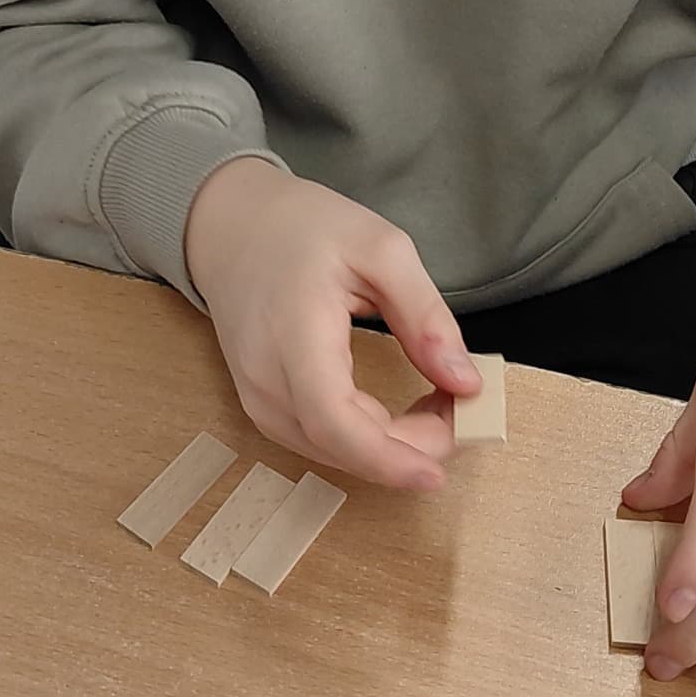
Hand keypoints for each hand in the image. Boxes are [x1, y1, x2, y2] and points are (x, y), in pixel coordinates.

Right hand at [182, 156, 470, 491]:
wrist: (231, 227)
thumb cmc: (303, 228)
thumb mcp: (381, 249)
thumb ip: (424, 316)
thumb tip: (465, 382)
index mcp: (293, 332)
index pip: (333, 419)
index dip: (388, 457)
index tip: (440, 469)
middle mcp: (265, 378)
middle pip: (340, 445)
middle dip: (409, 449)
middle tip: (460, 412)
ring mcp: (257, 397)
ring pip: (331, 452)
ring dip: (391, 448)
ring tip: (436, 407)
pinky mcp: (262, 405)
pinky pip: (318, 441)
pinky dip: (365, 440)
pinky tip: (397, 417)